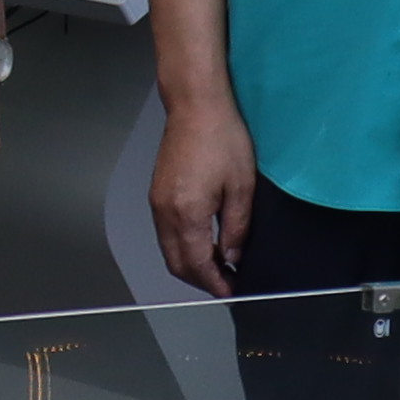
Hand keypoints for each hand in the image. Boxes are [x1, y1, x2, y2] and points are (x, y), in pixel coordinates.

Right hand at [148, 95, 255, 296]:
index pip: (196, 263)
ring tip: (218, 265)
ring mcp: (157, 202)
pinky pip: (165, 233)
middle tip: (226, 284)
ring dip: (190, 264)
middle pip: (176, 262)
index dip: (214, 283)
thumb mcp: (241, 187)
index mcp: (186, 212)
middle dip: (200, 280)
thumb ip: (236, 227)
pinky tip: (204, 242)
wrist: (195, 107)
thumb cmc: (222, 138)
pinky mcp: (157, 193)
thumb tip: (232, 255)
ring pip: (168, 249)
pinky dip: (182, 246)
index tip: (231, 292)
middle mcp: (165, 211)